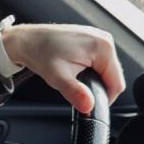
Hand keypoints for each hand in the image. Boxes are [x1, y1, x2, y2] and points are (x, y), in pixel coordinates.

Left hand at [1, 24, 125, 114]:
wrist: (26, 40)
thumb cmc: (40, 53)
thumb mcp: (58, 77)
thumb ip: (75, 93)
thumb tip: (89, 106)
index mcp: (102, 47)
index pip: (116, 83)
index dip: (105, 98)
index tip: (89, 103)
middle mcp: (104, 39)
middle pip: (113, 77)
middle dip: (98, 88)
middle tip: (77, 90)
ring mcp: (99, 38)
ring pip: (106, 70)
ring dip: (94, 79)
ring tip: (74, 80)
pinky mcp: (92, 40)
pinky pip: (99, 62)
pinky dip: (91, 70)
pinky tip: (76, 71)